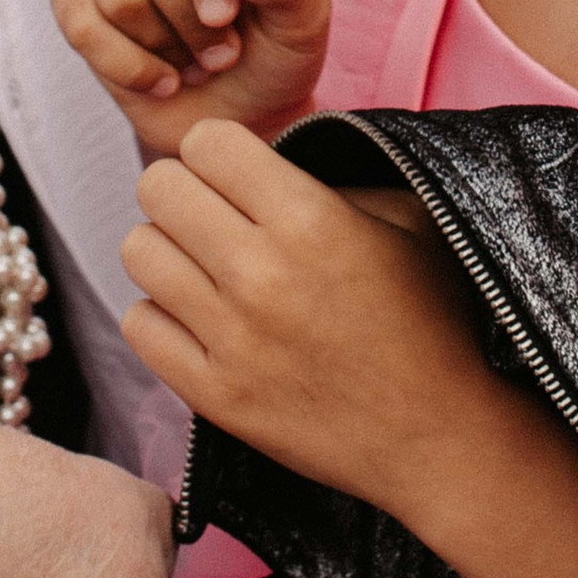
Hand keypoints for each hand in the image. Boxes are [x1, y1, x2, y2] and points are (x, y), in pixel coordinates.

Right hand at [53, 0, 332, 158]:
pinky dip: (123, 64)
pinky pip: (76, 20)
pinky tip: (159, 78)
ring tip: (195, 61)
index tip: (230, 14)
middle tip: (221, 50)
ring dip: (162, 47)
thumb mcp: (304, 17)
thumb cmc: (277, 50)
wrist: (243, 108)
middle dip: (189, 20)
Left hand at [119, 122, 506, 523]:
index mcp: (310, 219)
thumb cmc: (432, 323)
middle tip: (212, 215)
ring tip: (204, 267)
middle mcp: (261, 274)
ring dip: (168, 250)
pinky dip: (162, 315)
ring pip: (138, 252)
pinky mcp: (214, 396)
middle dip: (183, 191)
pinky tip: (200, 319)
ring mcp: (231, 339)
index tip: (236, 173)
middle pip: (157, 187)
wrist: (438, 436)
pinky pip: (139, 325)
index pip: (207, 142)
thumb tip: (267, 162)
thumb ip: (335, 179)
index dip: (218, 150)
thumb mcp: (408, 223)